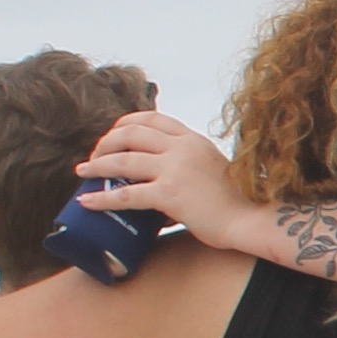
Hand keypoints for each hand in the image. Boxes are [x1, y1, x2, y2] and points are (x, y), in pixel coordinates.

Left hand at [81, 112, 243, 237]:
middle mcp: (182, 148)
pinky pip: (126, 194)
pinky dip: (102, 198)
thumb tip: (160, 178)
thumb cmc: (237, 201)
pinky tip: (87, 202)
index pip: (151, 118)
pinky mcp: (170, 194)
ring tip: (84, 173)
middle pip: (130, 133)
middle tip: (94, 157)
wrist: (252, 219)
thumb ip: (188, 162)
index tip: (112, 136)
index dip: (124, 124)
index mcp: (193, 139)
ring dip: (97, 166)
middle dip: (106, 143)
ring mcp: (175, 169)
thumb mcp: (212, 167)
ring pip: (123, 160)